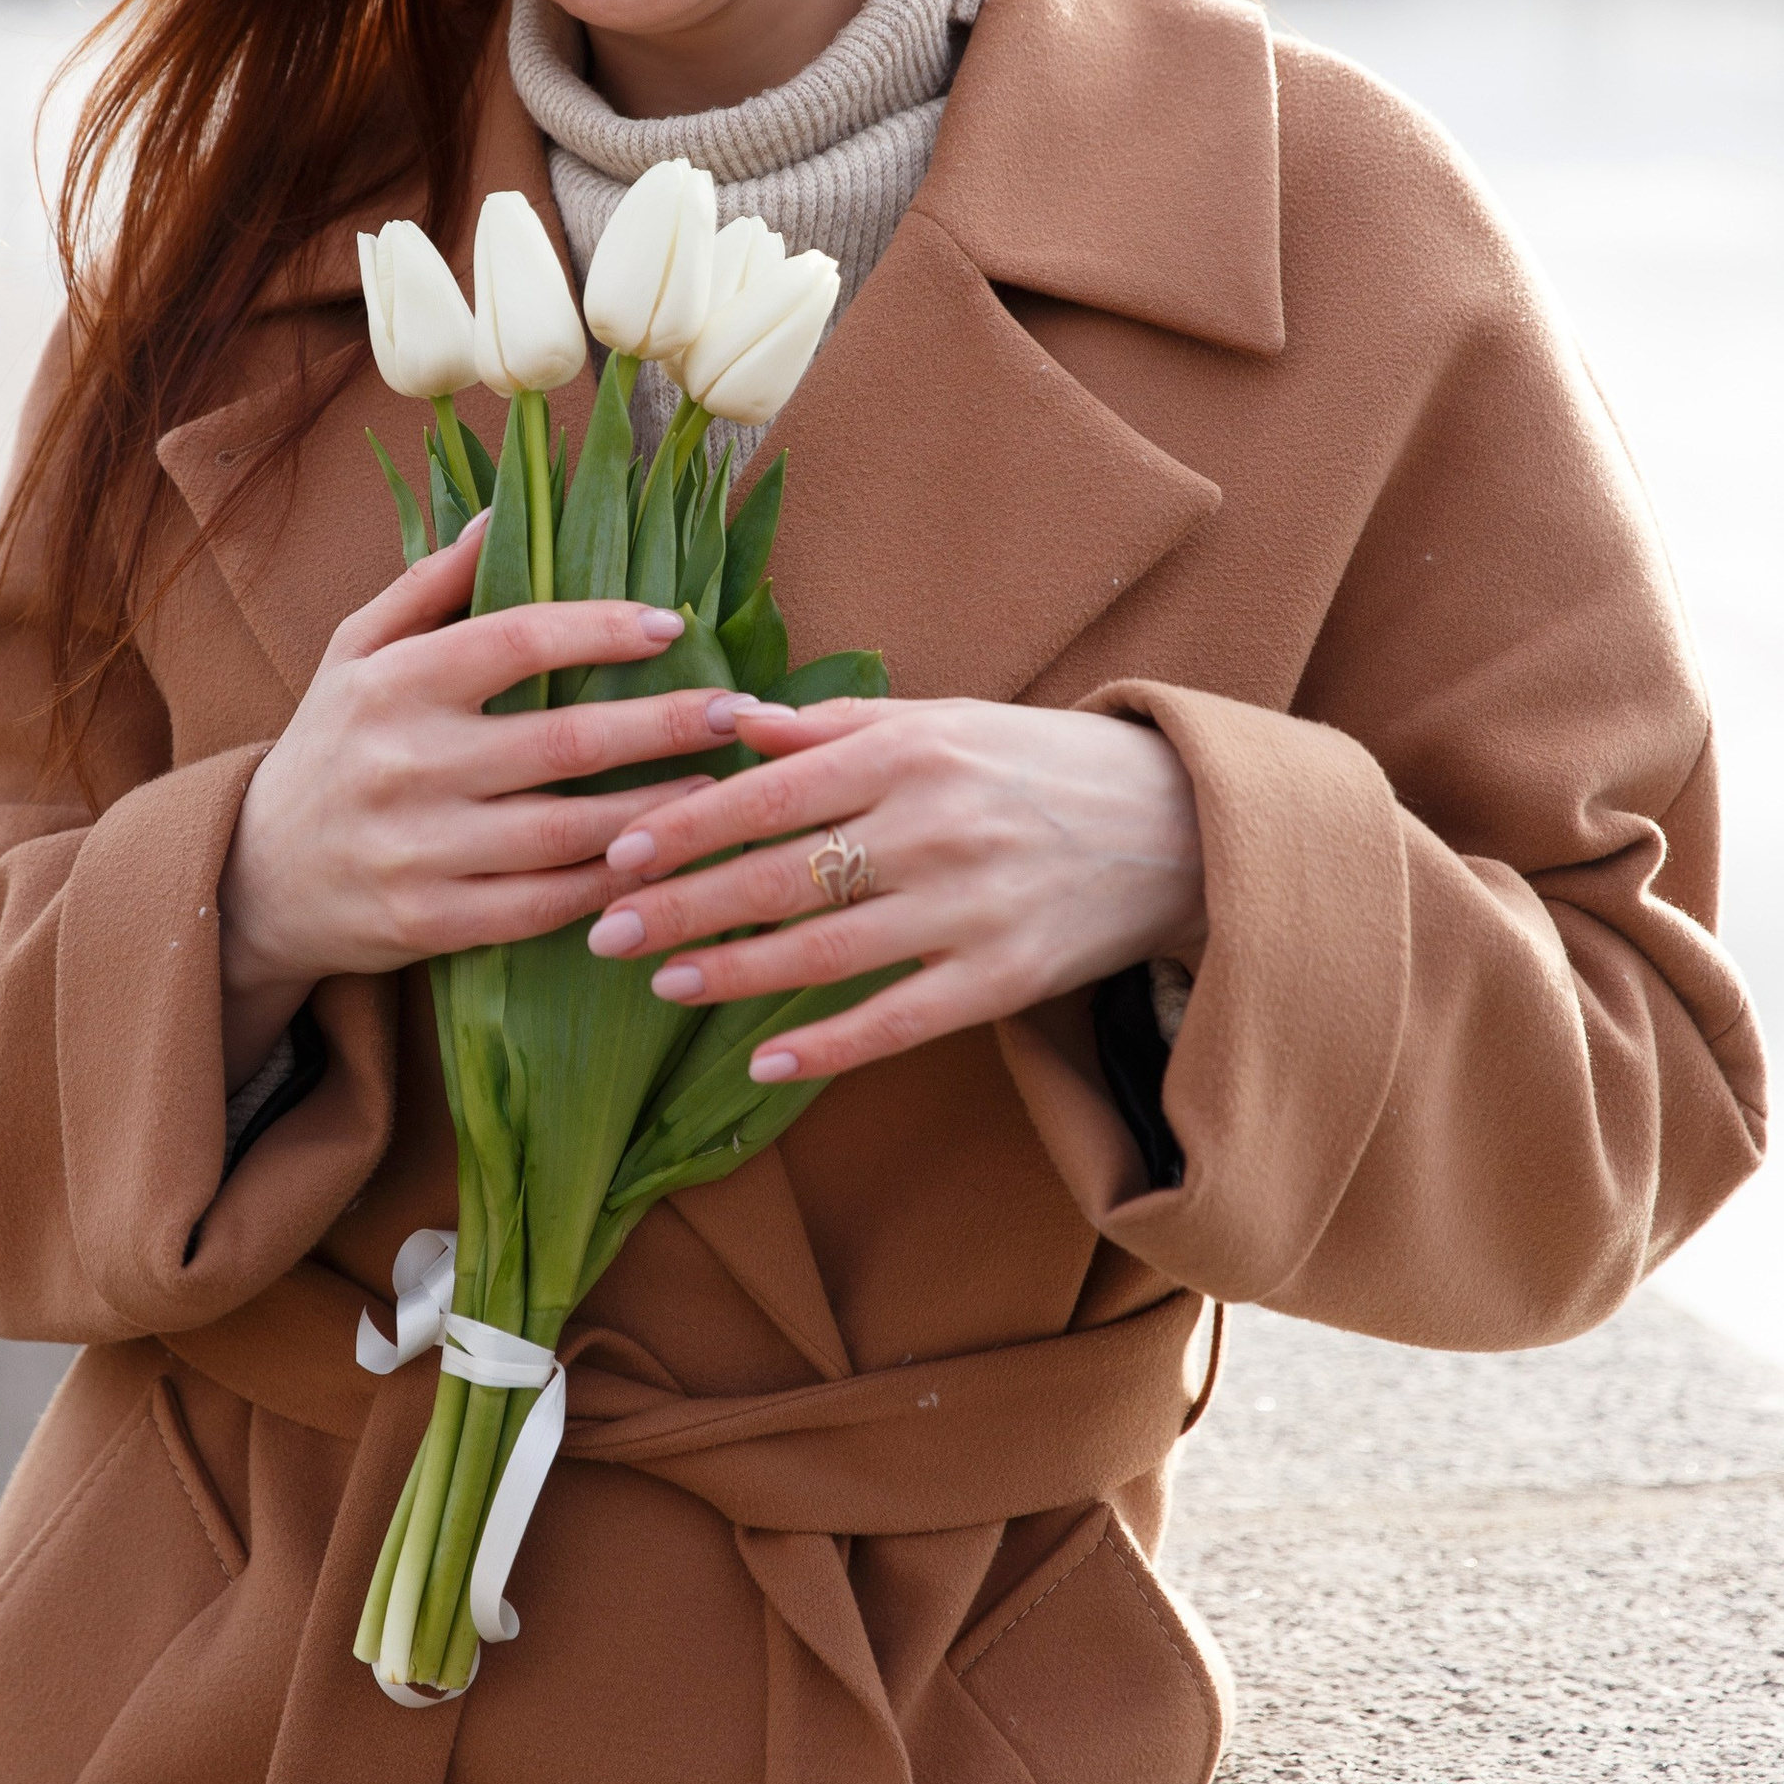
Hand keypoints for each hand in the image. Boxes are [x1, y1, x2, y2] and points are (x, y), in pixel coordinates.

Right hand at [216, 521, 776, 1085]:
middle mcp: (405, 762)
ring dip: (657, 813)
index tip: (672, 624)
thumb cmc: (330, 745)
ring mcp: (419, 849)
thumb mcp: (354, 651)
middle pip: (564, 741)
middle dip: (664, 724)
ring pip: (567, 833)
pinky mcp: (430, 921)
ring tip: (721, 790)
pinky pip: (543, 906)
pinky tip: (657, 864)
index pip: (516, 639)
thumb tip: (507, 513)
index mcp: (393, 682)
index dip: (601, 628)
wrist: (255, 875)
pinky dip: (608, 886)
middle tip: (736, 711)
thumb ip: (430, 584)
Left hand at [581, 694, 1205, 1084]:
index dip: (682, 829)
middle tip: (604, 931)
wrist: (1179, 824)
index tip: (615, 854)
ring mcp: (967, 908)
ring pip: (823, 952)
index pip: (765, 793)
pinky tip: (761, 1063)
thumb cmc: (1039, 763)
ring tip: (666, 983)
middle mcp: (931, 827)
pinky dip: (825, 1048)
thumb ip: (832, 726)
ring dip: (733, 973)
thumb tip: (727, 723)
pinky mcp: (1002, 979)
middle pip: (777, 877)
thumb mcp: (941, 720)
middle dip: (681, 907)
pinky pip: (895, 1022)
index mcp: (906, 752)